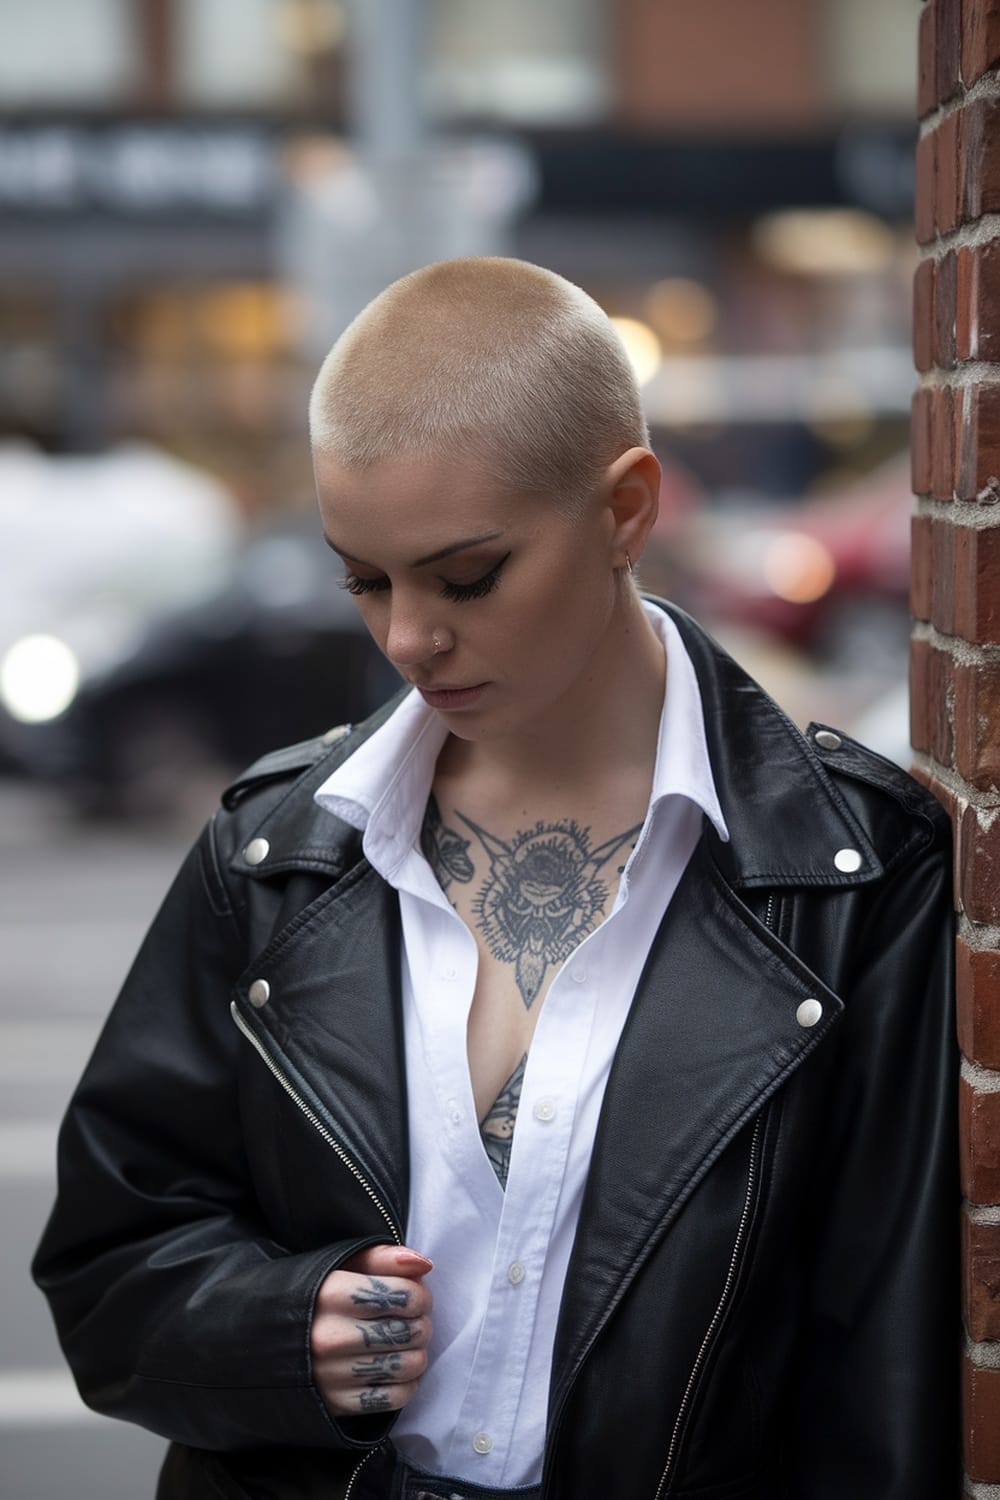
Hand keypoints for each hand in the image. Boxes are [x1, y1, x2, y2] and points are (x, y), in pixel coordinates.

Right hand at [310, 1244, 433, 1415]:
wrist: (261, 1339)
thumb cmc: (311, 1296)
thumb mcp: (339, 1264)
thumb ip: (382, 1258)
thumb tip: (423, 1264)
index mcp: (330, 1294)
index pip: (404, 1295)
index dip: (420, 1294)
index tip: (414, 1295)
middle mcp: (329, 1336)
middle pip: (409, 1331)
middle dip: (420, 1322)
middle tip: (412, 1319)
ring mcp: (332, 1374)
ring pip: (407, 1365)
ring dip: (417, 1353)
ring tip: (405, 1343)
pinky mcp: (336, 1404)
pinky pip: (394, 1398)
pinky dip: (407, 1383)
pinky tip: (397, 1368)